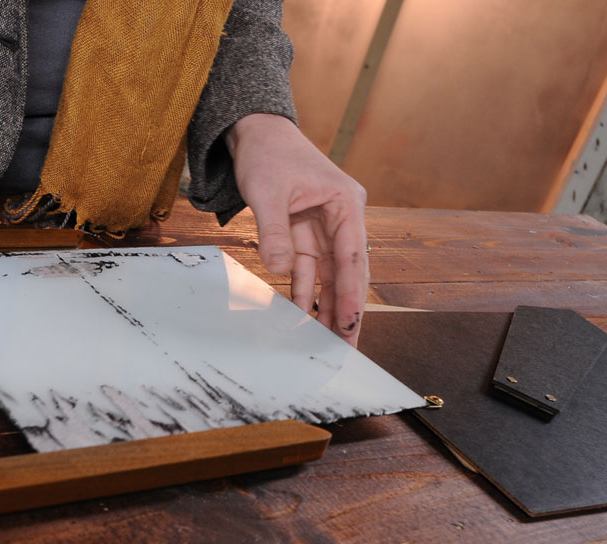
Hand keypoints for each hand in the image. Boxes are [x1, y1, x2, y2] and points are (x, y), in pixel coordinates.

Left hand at [227, 113, 369, 344]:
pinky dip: (305, 293)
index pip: (352, 256)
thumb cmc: (268, 154)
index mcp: (346, 204)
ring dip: (327, 308)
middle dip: (347, 310)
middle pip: (348, 272)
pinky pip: (308, 271)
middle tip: (349, 347)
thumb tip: (280, 269)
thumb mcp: (267, 192)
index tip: (348, 322)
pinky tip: (303, 318)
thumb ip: (274, 231)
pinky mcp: (305, 236)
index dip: (350, 293)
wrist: (255, 133)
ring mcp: (324, 230)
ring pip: (330, 277)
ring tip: (328, 343)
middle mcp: (342, 220)